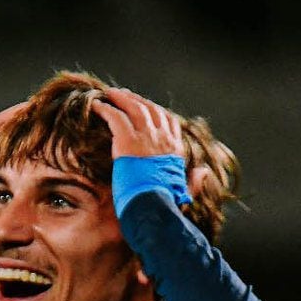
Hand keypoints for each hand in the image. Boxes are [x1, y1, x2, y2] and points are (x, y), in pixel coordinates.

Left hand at [89, 88, 212, 200]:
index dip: (157, 111)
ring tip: (110, 93)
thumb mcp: (185, 192)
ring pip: (134, 107)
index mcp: (175, 149)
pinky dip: (105, 109)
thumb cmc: (165, 204)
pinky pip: (115, 116)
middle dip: (138, 100)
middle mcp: (163, 138)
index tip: (146, 106)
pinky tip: (96, 105)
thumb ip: (194, 181)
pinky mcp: (127, 140)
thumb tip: (204, 172)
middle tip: (124, 95)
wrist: (152, 206)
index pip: (169, 122)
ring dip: (121, 98)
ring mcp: (146, 137)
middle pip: (151, 109)